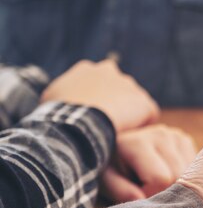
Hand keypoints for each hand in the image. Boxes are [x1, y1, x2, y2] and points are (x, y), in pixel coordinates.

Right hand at [41, 60, 158, 132]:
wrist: (79, 124)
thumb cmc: (60, 115)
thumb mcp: (50, 99)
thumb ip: (63, 93)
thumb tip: (66, 99)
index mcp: (87, 69)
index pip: (97, 81)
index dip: (96, 99)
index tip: (93, 114)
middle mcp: (111, 72)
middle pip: (116, 89)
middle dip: (114, 105)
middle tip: (105, 125)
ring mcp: (130, 86)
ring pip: (133, 103)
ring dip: (129, 116)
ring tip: (116, 134)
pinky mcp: (145, 103)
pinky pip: (148, 116)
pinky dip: (141, 127)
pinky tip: (130, 138)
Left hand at [100, 125, 197, 201]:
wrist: (117, 146)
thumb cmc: (111, 168)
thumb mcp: (107, 181)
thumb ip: (121, 191)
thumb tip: (141, 200)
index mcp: (139, 143)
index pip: (161, 179)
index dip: (151, 193)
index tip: (137, 192)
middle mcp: (162, 134)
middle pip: (178, 176)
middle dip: (164, 190)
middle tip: (145, 188)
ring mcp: (176, 135)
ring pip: (190, 174)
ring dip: (175, 184)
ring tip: (154, 180)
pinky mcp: (185, 140)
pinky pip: (194, 168)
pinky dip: (183, 177)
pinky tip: (167, 174)